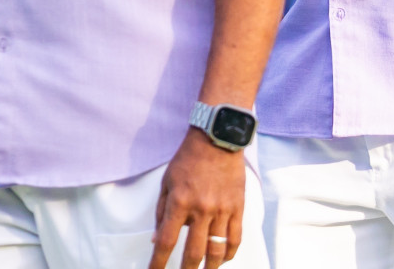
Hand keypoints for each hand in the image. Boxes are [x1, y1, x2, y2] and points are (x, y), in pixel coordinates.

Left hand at [150, 128, 246, 268]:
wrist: (217, 139)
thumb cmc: (188, 159)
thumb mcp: (167, 182)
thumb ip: (161, 212)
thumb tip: (156, 239)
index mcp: (180, 202)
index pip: (166, 241)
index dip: (158, 262)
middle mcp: (202, 209)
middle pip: (193, 253)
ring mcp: (222, 210)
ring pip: (216, 251)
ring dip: (209, 268)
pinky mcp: (237, 207)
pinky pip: (235, 238)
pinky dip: (228, 253)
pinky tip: (222, 259)